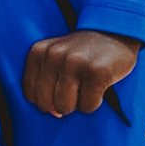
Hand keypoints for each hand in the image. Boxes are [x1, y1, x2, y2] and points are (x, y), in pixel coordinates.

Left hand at [22, 29, 139, 115]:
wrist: (114, 32)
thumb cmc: (82, 53)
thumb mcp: (55, 57)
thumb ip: (45, 83)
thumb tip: (54, 113)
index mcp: (38, 52)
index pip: (30, 94)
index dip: (46, 101)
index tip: (60, 91)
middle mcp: (53, 55)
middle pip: (46, 104)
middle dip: (61, 105)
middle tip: (75, 90)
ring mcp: (74, 63)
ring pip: (64, 107)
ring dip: (78, 104)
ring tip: (86, 87)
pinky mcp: (96, 72)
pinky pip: (87, 106)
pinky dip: (94, 103)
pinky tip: (99, 86)